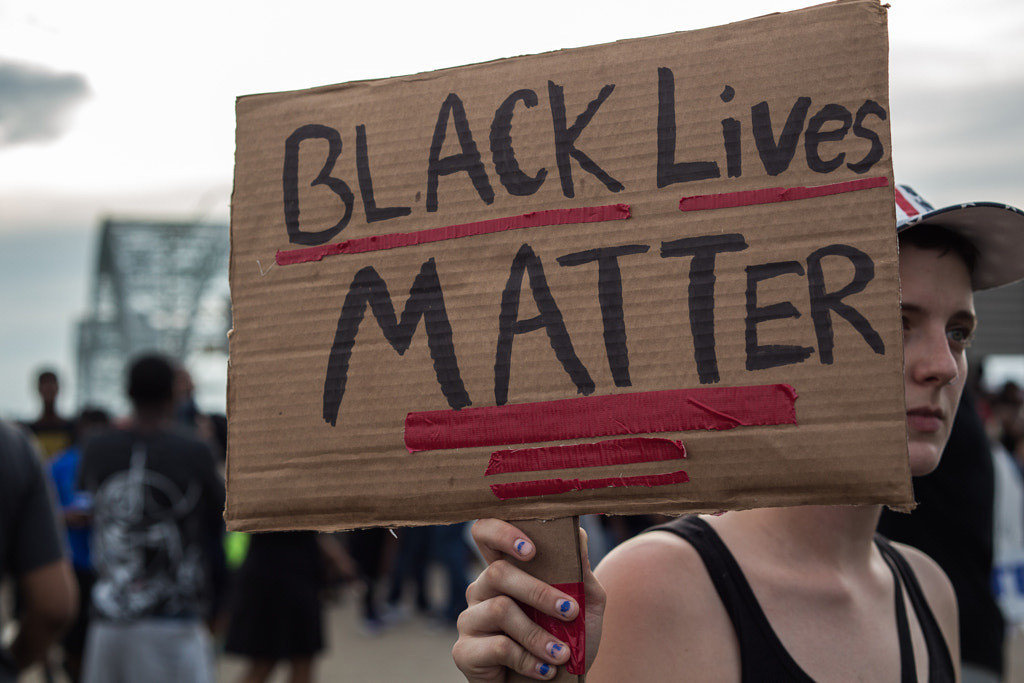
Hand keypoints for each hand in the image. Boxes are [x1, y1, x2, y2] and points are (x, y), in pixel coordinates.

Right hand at [453, 519, 605, 681]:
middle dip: (539, 592)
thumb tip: (580, 533)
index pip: (485, 533)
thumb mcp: (584, 605)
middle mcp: (481, 589)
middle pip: (498, 572)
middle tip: (569, 611)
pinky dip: (528, 660)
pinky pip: (498, 647)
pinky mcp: (464, 652)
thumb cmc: (565, 640)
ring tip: (562, 653)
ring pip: (500, 610)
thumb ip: (581, 571)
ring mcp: (469, 619)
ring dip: (538, 634)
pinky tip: (545, 670)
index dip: (501, 531)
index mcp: (504, 570)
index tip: (531, 548)